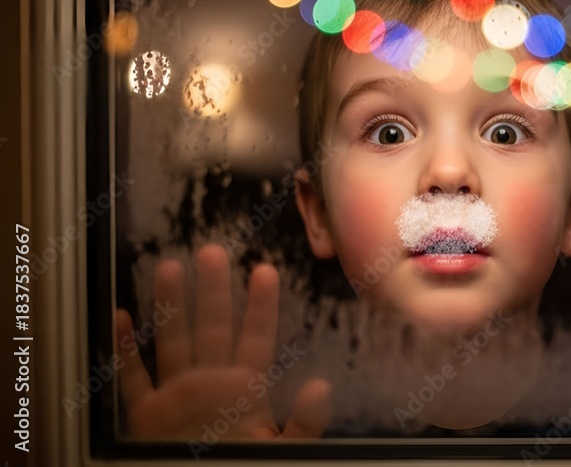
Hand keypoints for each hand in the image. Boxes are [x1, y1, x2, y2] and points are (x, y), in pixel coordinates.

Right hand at [115, 244, 330, 439]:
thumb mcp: (281, 452)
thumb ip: (303, 424)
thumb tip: (321, 387)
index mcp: (246, 392)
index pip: (256, 339)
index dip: (261, 306)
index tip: (265, 271)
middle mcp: (210, 386)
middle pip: (212, 329)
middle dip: (212, 291)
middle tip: (212, 251)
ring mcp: (176, 398)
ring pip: (172, 342)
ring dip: (169, 307)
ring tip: (169, 267)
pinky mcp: (146, 419)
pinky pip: (133, 380)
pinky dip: (125, 351)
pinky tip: (121, 318)